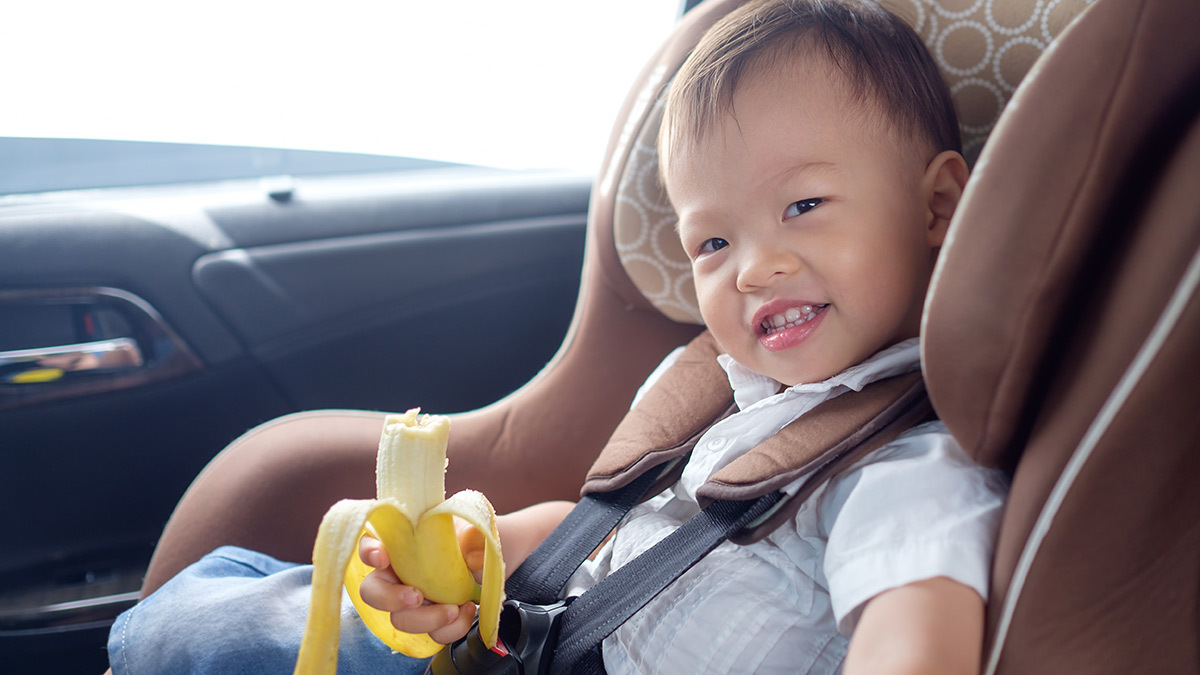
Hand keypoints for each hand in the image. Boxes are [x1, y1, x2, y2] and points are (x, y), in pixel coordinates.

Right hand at [357, 531, 477, 644]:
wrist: (485, 567)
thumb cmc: (470, 542)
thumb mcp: (473, 532)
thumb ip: (474, 538)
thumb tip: (473, 558)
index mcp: (400, 543)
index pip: (370, 543)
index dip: (369, 551)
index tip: (381, 557)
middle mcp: (397, 573)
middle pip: (372, 591)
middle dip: (389, 598)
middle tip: (416, 597)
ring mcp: (410, 600)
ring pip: (399, 619)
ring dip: (426, 619)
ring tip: (453, 610)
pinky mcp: (428, 620)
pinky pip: (431, 634)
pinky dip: (449, 629)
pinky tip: (464, 612)